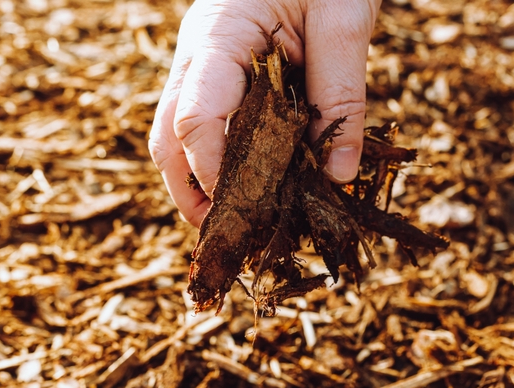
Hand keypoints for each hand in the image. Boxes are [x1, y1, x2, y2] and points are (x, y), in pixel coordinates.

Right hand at [150, 0, 378, 225]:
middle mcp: (198, 56)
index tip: (244, 213)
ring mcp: (205, 66)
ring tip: (237, 229)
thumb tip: (339, 174)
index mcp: (217, 36)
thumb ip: (342, 96)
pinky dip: (224, 164)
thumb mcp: (345, 21)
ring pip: (178, 137)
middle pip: (169, 137)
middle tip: (227, 240)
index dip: (213, 173)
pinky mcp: (226, 76)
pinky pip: (210, 127)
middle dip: (192, 192)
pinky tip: (254, 193)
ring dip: (201, 186)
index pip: (194, 117)